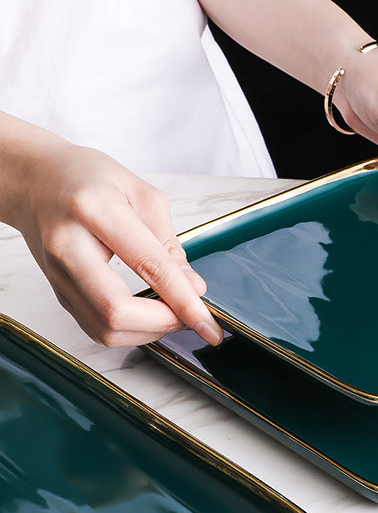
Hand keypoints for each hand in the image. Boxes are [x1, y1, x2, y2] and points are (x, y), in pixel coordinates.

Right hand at [9, 139, 222, 347]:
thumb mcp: (141, 194)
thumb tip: (192, 288)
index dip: (183, 300)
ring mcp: (58, 274)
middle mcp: (68, 246)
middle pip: (116, 311)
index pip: (148, 266)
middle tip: (191, 317)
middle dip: (164, 324)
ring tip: (174, 315)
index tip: (207, 322)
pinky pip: (94, 327)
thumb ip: (169, 243)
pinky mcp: (58, 292)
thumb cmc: (89, 179)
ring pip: (104, 329)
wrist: (35, 181)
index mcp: (94, 210)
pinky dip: (130, 332)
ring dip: (148, 333)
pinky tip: (151, 317)